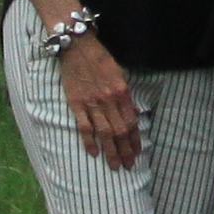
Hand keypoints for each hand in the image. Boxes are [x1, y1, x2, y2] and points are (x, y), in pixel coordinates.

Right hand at [57, 32, 140, 170]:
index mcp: (122, 93)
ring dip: (110, 151)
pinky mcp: (76, 103)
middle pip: (119, 132)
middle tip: (127, 166)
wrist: (77, 47)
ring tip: (114, 165)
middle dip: (125, 151)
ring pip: (104, 133)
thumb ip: (126, 96)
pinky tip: (94, 153)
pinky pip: (84, 126)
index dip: (135, 140)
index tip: (137, 153)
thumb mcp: (120, 74)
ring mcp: (92, 103)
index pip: (131, 122)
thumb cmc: (100, 59)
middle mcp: (109, 100)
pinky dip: (89, 141)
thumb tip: (134, 114)